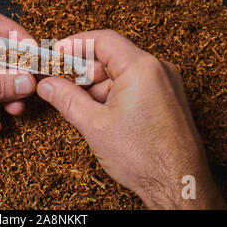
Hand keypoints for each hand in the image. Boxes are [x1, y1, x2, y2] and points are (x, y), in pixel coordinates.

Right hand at [36, 30, 225, 208]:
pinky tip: (100, 114)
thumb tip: (47, 85)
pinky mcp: (167, 99)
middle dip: (83, 71)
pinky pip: (134, 85)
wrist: (179, 186)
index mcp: (142, 68)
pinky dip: (113, 95)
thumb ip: (66, 99)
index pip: (102, 40)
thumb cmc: (145, 158)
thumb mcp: (94, 125)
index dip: (75, 44)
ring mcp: (165, 84)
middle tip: (61, 85)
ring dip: (97, 86)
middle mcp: (158, 70)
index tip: (56, 54)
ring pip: (121, 73)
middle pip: (111, 57)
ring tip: (82, 108)